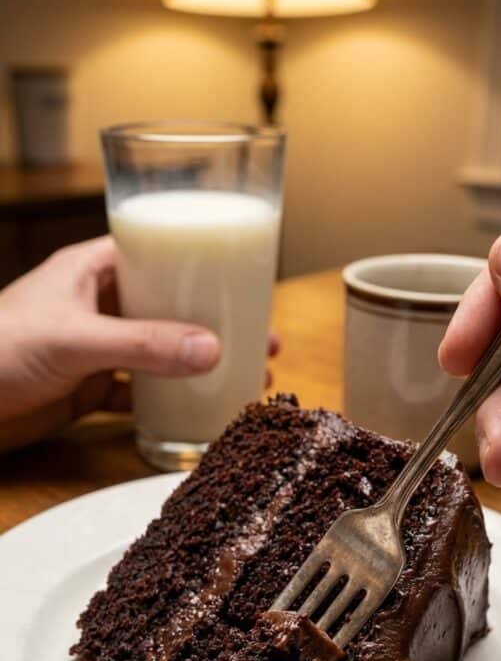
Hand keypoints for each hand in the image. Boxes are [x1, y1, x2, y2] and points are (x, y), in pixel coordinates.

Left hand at [0, 236, 279, 453]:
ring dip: (198, 365)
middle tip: (262, 335)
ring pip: (159, 352)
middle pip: (169, 306)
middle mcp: (98, 306)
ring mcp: (96, 349)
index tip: (245, 275)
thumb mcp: (76, 339)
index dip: (200, 260)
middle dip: (214, 322)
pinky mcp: (89, 390)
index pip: (155, 251)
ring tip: (245, 375)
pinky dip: (169, 403)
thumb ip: (142, 345)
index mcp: (92, 270)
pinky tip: (199, 410)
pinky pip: (140, 393)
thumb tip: (211, 350)